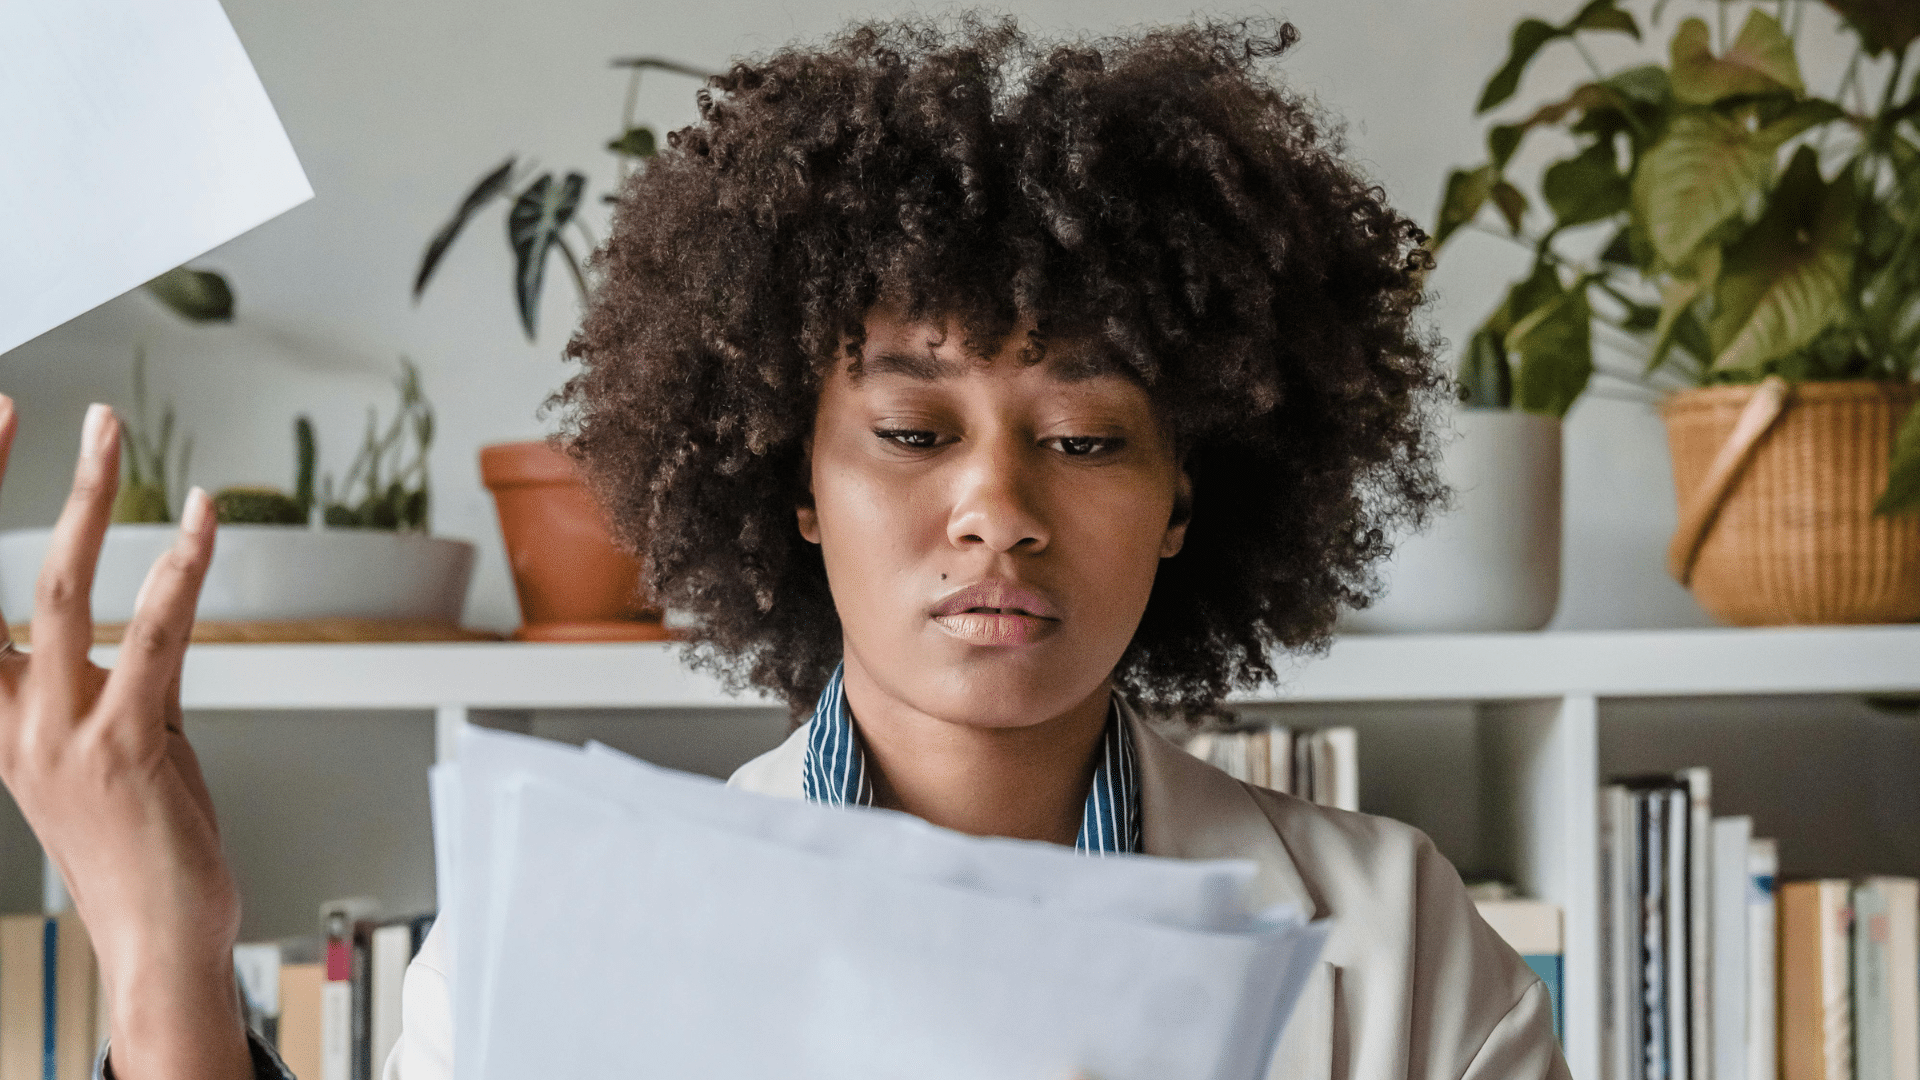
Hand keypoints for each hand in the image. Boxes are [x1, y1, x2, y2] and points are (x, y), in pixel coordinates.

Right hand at [0, 399, 250, 1079]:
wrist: (160, 936)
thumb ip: (116, 686)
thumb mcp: (110, 751)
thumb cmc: (141, 845)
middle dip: (18, 490)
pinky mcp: (125, 746)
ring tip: (106, 435)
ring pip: (59, 593)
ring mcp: (62, 735)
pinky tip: (200, 523)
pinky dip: (179, 569)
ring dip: (87, 501)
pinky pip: (153, 637)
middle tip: (61, 417)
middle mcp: (13, 722)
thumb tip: (144, 631)